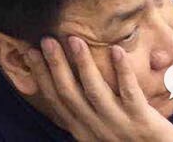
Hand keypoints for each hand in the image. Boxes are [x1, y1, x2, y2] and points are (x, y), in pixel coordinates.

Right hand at [25, 36, 172, 141]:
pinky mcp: (142, 121)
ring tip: (75, 39)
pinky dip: (122, 71)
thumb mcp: (98, 133)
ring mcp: (118, 124)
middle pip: (69, 93)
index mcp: (82, 129)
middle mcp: (95, 127)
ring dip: (83, 64)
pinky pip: (130, 93)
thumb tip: (63, 85)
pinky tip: (116, 50)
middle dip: (56, 65)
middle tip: (46, 39)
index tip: (30, 51)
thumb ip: (83, 113)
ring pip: (95, 91)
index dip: (41, 75)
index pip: (56, 100)